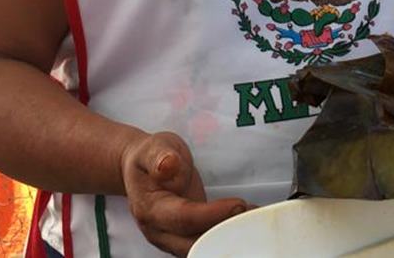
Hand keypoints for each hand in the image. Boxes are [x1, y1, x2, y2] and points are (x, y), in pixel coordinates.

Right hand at [120, 132, 247, 255]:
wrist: (140, 170)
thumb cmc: (148, 158)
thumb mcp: (153, 147)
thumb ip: (160, 156)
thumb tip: (168, 165)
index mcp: (150, 209)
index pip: (184, 218)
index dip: (212, 214)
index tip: (237, 204)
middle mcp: (160, 231)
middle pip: (195, 243)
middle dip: (225, 233)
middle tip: (253, 216)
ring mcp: (173, 238)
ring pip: (203, 247)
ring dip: (229, 236)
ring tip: (254, 217)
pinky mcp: (186, 237)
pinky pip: (208, 242)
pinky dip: (227, 234)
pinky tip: (246, 219)